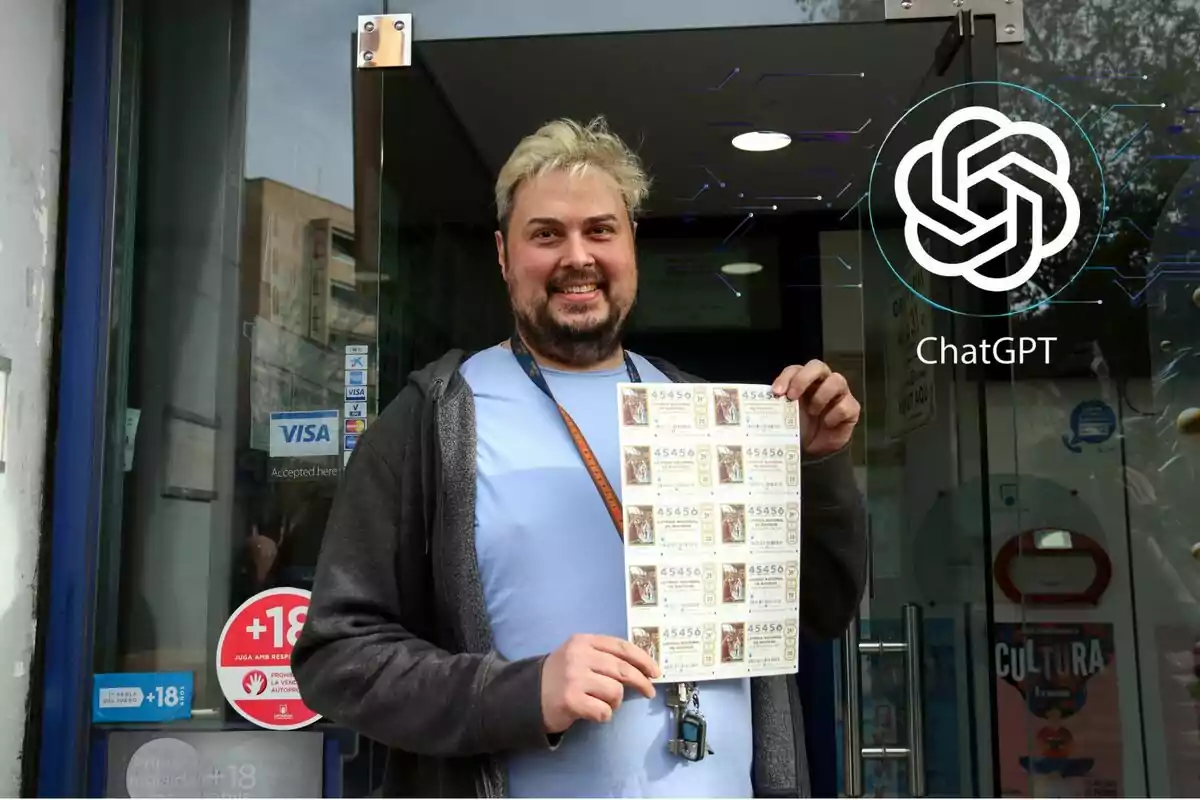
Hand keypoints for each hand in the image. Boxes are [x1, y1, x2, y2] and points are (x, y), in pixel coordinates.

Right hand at [541, 634, 659, 733]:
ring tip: (602, 702)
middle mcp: (579, 656)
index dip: (643, 659)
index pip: (621, 647)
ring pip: (615, 691)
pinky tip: (592, 712)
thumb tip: (642, 667)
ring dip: (614, 702)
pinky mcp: (571, 700)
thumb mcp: (579, 656)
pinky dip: (603, 715)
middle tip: (649, 692)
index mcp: (583, 642)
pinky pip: (604, 711)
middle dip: (641, 682)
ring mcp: (574, 678)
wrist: (528, 696)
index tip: (656, 672)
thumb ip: (604, 656)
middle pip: (623, 670)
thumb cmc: (561, 676)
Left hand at [772, 360, 860, 455]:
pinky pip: (846, 405)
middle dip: (803, 379)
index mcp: (804, 381)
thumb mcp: (784, 416)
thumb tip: (766, 401)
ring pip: (837, 380)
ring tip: (813, 412)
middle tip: (792, 397)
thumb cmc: (798, 427)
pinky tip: (827, 423)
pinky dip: (834, 415)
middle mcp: (823, 382)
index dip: (786, 377)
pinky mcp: (852, 408)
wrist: (814, 448)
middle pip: (817, 366)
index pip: (795, 369)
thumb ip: (778, 404)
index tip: (776, 392)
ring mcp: (840, 393)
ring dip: (821, 396)